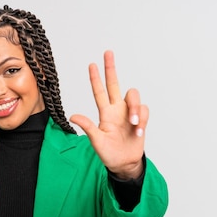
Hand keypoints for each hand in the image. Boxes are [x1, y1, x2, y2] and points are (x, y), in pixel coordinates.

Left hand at [70, 50, 146, 178]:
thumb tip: (73, 116)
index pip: (99, 92)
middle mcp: (117, 109)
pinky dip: (141, 120)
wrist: (124, 164)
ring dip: (134, 108)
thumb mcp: (96, 141)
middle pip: (114, 84)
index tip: (91, 64)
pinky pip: (144, 110)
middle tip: (108, 53)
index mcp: (105, 113)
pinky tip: (138, 131)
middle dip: (111, 68)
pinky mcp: (140, 119)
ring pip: (133, 96)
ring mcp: (129, 113)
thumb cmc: (108, 153)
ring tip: (132, 125)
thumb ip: (88, 127)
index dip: (95, 79)